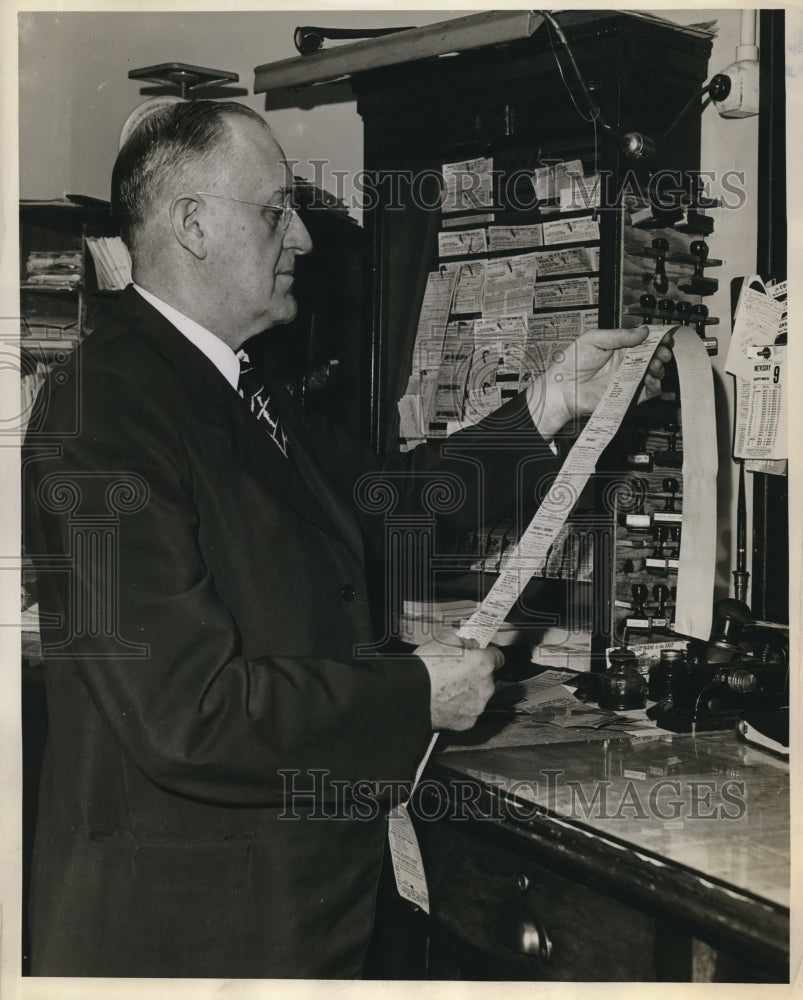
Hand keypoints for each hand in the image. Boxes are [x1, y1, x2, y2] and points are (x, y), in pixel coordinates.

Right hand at [415, 630, 501, 730]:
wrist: (411, 696)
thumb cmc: (425, 669)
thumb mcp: (444, 640)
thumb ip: (464, 641)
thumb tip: (470, 645)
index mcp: (483, 664)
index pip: (498, 657)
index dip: (488, 654)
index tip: (481, 654)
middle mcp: (486, 686)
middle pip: (488, 677)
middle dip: (476, 673)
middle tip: (457, 670)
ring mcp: (478, 706)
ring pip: (479, 695)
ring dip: (469, 690)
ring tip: (448, 686)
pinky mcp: (468, 721)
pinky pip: (469, 710)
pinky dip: (461, 706)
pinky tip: (446, 699)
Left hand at [527, 326, 674, 438]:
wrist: (561, 388)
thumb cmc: (570, 364)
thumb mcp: (593, 339)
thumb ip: (619, 335)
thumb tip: (642, 331)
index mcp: (618, 347)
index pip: (644, 341)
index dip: (656, 337)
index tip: (664, 335)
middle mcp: (624, 363)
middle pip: (652, 356)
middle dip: (662, 351)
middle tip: (663, 350)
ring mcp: (626, 379)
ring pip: (653, 373)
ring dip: (659, 367)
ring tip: (655, 363)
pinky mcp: (626, 396)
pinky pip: (647, 392)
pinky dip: (654, 386)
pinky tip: (651, 378)